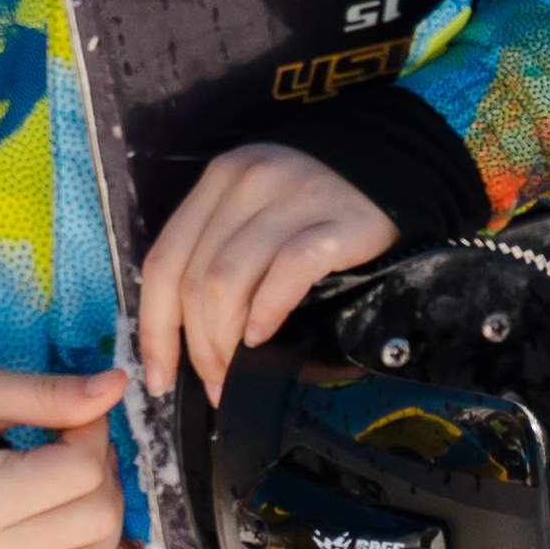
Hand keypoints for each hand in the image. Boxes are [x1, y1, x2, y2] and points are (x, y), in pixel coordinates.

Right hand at [0, 364, 134, 548]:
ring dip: (102, 520)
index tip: (75, 416)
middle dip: (101, 473)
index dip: (91, 432)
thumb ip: (50, 394)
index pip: (79, 471)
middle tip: (75, 445)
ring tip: (77, 486)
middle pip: (96, 519)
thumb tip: (116, 385)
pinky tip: (67, 526)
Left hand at [126, 142, 399, 403]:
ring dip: (225, 340)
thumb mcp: (256, 212)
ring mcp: (291, 198)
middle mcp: (246, 183)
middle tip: (214, 383)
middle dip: (197, 344)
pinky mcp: (337, 221)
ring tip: (235, 371)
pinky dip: (267, 311)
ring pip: (229, 280)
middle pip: (196, 279)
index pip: (163, 261)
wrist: (396, 165)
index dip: (153, 326)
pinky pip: (287, 272)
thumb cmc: (315, 204)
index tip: (155, 375)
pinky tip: (262, 338)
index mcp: (218, 181)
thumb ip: (220, 254)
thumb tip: (189, 335)